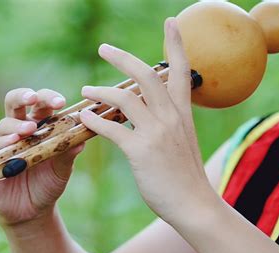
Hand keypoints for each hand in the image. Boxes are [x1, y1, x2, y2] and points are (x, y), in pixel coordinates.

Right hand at [0, 88, 83, 225]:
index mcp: (39, 125)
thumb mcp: (62, 169)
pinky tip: (12, 144)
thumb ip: (68, 153)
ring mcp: (2, 143)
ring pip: (4, 124)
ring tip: (29, 130)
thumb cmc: (48, 184)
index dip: (48, 98)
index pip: (41, 103)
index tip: (61, 102)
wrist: (32, 212)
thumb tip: (82, 138)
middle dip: (23, 96)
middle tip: (32, 98)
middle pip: (15, 103)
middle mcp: (18, 129)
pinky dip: (3, 144)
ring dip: (17, 125)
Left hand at [79, 18, 212, 220]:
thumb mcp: (183, 141)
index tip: (171, 22)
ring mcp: (157, 133)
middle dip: (123, 57)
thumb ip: (169, 121)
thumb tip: (149, 109)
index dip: (176, 44)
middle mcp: (171, 117)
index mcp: (182, 113)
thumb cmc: (186, 175)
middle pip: (146, 75)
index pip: (181, 70)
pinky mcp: (142, 152)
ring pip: (125, 98)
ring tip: (85, 91)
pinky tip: (84, 119)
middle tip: (102, 48)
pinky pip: (113, 129)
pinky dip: (95, 121)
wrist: (195, 205)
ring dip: (101, 91)